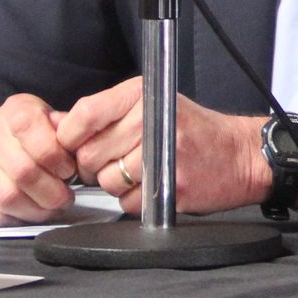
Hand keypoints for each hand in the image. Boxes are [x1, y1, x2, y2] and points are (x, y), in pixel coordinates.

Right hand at [0, 95, 77, 223]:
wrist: (1, 130)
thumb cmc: (35, 127)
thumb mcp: (54, 118)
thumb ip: (69, 131)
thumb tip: (81, 148)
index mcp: (17, 111)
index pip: (38, 138)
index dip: (57, 160)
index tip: (69, 171)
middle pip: (24, 172)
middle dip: (52, 191)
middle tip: (65, 197)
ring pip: (9, 195)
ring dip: (37, 207)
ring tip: (53, 206)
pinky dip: (20, 214)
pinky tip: (34, 209)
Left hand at [56, 77, 272, 216]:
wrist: (241, 154)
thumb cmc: (195, 131)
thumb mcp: (154, 104)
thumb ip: (107, 114)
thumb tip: (56, 129)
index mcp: (144, 95)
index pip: (83, 115)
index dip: (71, 137)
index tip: (79, 144)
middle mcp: (153, 120)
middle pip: (90, 155)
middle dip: (95, 165)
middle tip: (119, 160)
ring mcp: (164, 154)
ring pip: (107, 181)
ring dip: (117, 185)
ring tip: (144, 172)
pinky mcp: (171, 186)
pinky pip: (127, 202)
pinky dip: (135, 201)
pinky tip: (156, 185)